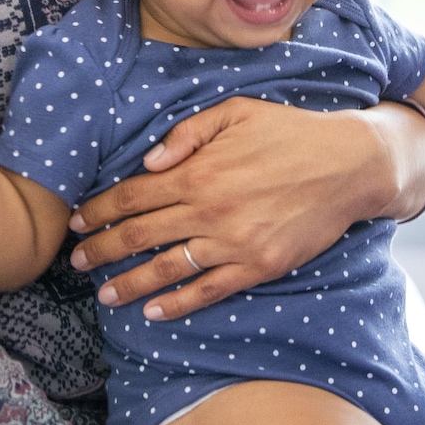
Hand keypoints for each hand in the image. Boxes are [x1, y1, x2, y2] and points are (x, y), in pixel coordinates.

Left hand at [65, 97, 394, 319]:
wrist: (348, 165)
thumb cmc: (290, 132)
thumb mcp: (235, 112)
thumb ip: (187, 133)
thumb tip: (147, 160)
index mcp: (198, 171)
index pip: (133, 195)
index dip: (99, 210)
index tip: (77, 221)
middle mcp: (209, 210)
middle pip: (140, 235)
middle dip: (102, 249)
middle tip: (76, 261)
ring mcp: (233, 243)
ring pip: (167, 269)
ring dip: (130, 283)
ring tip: (105, 295)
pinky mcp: (257, 266)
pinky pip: (208, 290)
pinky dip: (178, 304)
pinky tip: (154, 311)